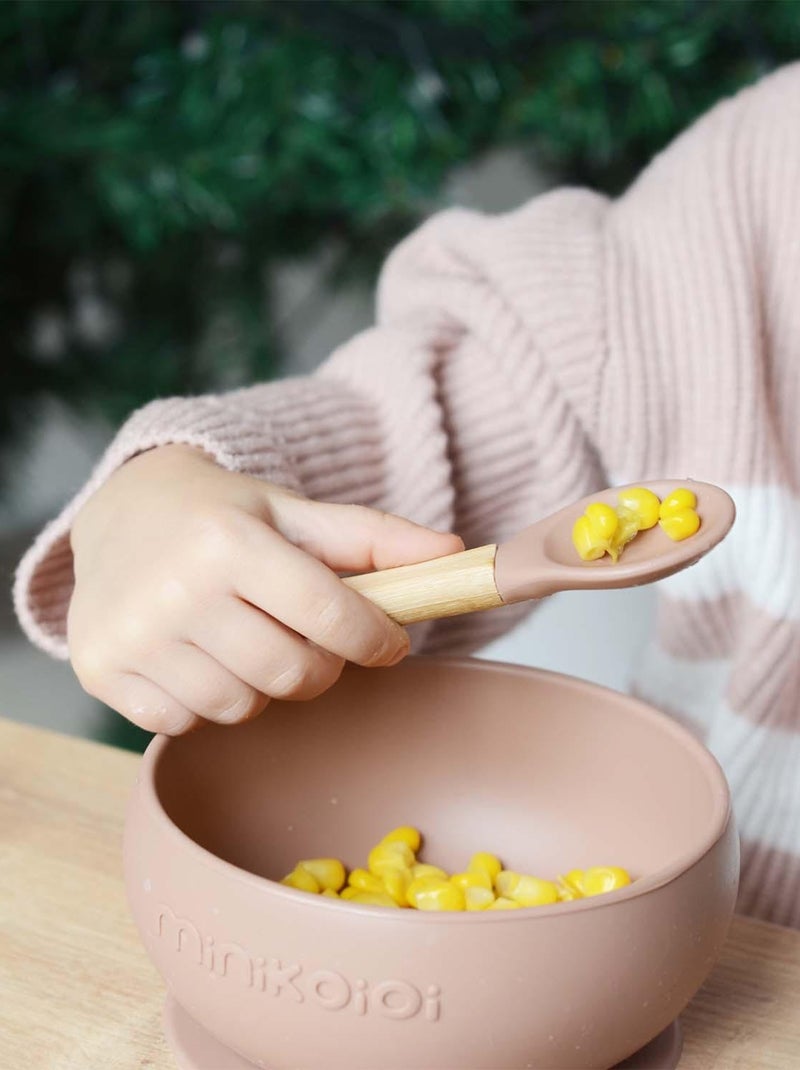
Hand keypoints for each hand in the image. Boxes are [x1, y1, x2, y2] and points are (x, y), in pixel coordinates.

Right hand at [68, 445, 462, 733]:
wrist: (121, 510)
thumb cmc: (221, 514)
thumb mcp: (295, 511)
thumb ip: (373, 536)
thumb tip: (455, 554)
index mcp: (229, 540)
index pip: (330, 615)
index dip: (375, 639)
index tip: (387, 642)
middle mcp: (175, 589)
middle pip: (291, 673)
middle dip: (321, 664)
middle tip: (313, 639)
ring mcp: (132, 635)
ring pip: (241, 706)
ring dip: (263, 685)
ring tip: (249, 639)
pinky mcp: (102, 670)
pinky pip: (187, 722)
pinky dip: (209, 701)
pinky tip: (202, 656)